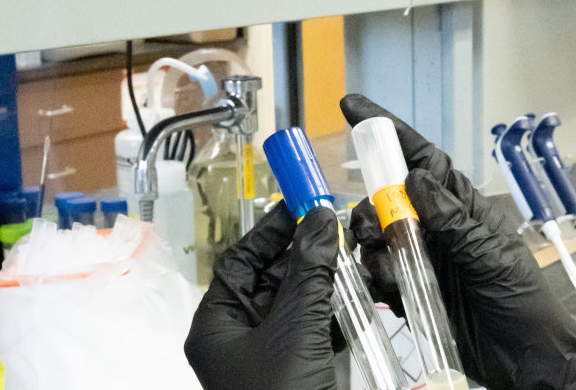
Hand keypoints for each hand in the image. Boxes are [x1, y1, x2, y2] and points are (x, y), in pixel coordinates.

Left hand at [184, 204, 339, 389]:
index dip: (270, 232)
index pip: (239, 262)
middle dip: (306, 257)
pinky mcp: (297, 368)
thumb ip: (309, 270)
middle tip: (337, 233)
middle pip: (271, 280)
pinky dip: (335, 313)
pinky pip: (313, 329)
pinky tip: (358, 296)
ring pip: (296, 305)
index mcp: (217, 325)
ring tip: (352, 261)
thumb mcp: (294, 325)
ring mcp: (268, 355)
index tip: (300, 207)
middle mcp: (238, 337)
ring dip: (325, 283)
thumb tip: (321, 218)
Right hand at [341, 94, 575, 389]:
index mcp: (461, 206)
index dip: (388, 131)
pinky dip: (376, 278)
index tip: (352, 107)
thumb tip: (416, 180)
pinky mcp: (411, 288)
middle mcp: (438, 225)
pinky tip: (392, 289)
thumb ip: (454, 220)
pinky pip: (377, 272)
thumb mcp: (491, 255)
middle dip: (370, 207)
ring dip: (372, 247)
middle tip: (373, 229)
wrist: (524, 357)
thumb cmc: (521, 300)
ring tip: (389, 267)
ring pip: (376, 235)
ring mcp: (423, 256)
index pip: (420, 158)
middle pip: (386, 197)